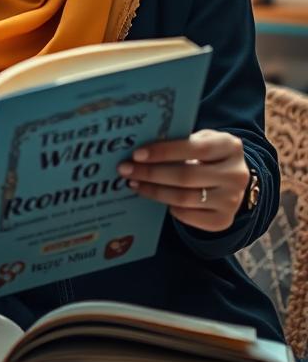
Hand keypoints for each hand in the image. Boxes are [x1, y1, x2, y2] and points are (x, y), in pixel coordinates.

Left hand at [117, 129, 249, 232]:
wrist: (229, 180)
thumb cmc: (205, 155)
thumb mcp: (200, 140)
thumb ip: (178, 141)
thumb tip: (138, 149)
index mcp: (230, 147)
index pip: (194, 148)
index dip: (163, 151)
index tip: (137, 154)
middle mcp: (236, 174)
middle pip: (185, 176)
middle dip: (150, 173)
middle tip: (125, 170)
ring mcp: (232, 200)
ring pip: (183, 198)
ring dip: (153, 191)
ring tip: (133, 183)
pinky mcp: (223, 220)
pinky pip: (188, 215)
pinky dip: (169, 207)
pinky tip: (154, 196)